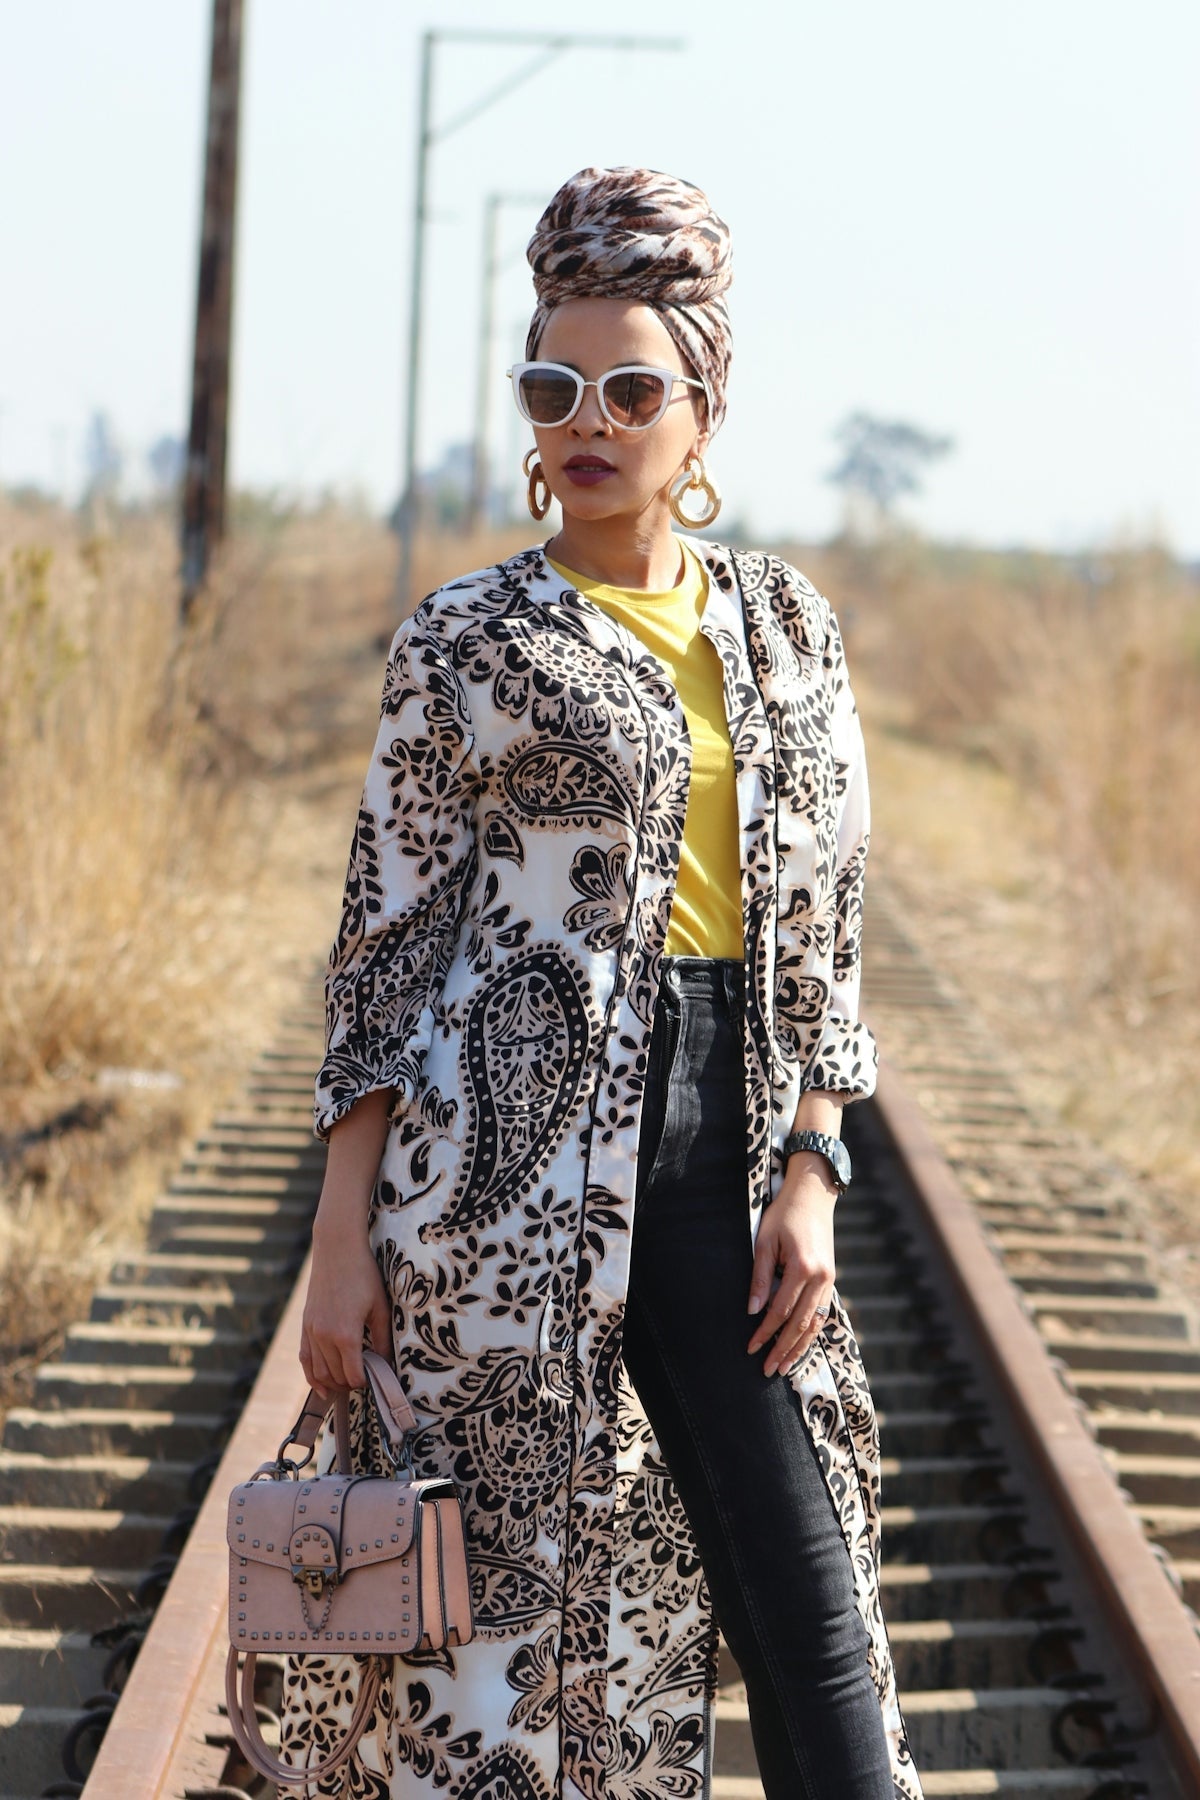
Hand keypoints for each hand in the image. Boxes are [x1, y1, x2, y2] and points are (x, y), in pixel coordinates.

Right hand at [299, 1220, 392, 1399]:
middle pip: (335, 1376)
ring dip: (333, 1383)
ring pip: (319, 1372)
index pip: (353, 1375)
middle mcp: (324, 1337)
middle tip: (365, 1382)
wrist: (337, 1249)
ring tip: (348, 1384)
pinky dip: (311, 1376)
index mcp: (345, 1334)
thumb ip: (382, 1339)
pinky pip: (305, 1358)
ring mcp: (311, 1331)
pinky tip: (321, 1387)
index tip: (376, 1380)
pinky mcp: (305, 1324)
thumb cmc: (363, 1275)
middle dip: (350, 1384)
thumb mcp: (380, 1307)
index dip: (365, 1382)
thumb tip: (387, 1364)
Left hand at [746, 1154, 837, 1376]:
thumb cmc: (783, 1215)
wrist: (813, 1195)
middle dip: (783, 1349)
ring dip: (800, 1348)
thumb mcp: (764, 1241)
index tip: (751, 1349)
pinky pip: (822, 1314)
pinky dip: (811, 1333)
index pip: (780, 1310)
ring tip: (784, 1367)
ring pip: (815, 1323)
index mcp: (802, 1267)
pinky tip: (800, 1346)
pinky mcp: (831, 1280)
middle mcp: (821, 1278)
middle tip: (768, 1370)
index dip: (765, 1332)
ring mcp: (829, 1280)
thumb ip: (759, 1277)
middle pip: (800, 1324)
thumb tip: (752, 1311)